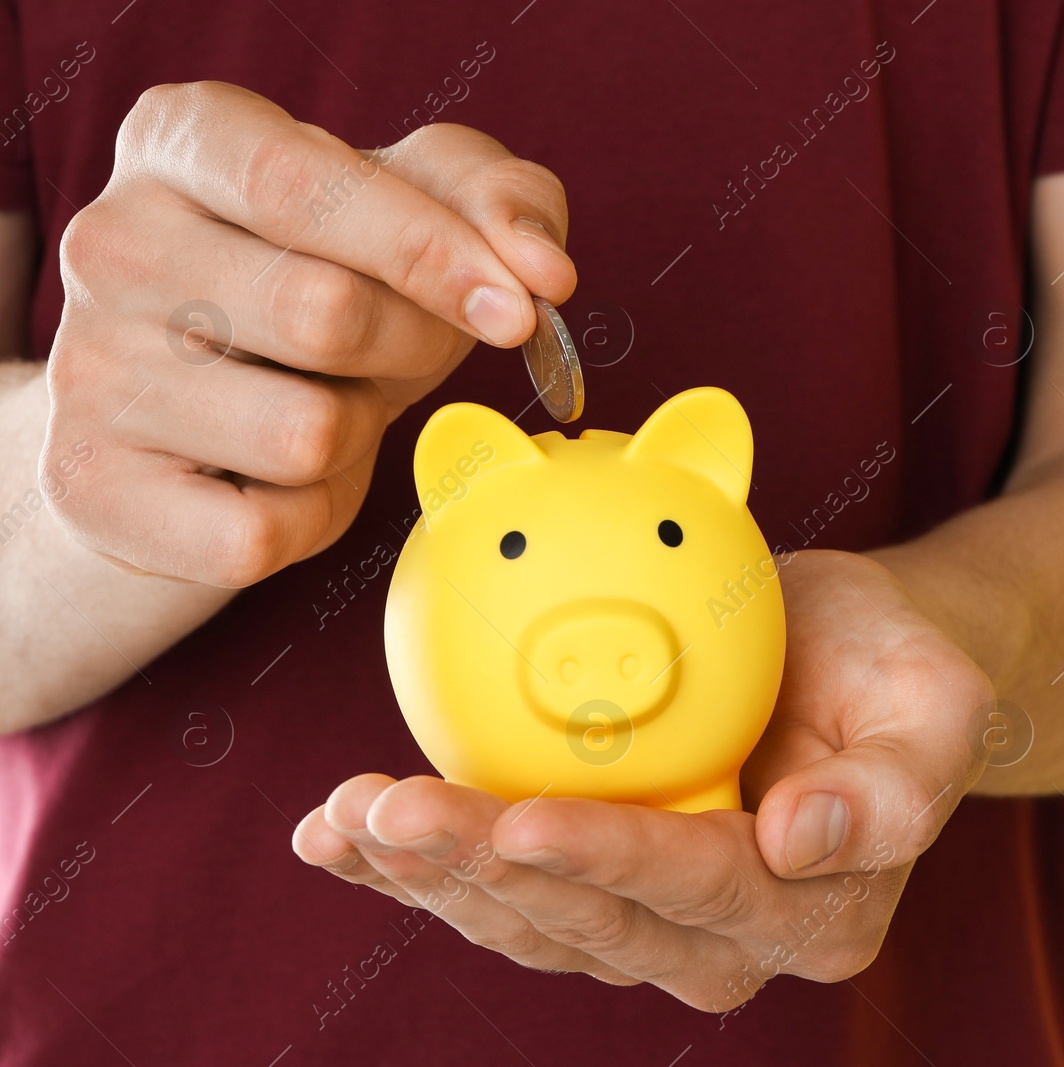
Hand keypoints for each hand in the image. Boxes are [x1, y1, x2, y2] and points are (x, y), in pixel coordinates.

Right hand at [42, 81, 574, 585]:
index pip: (305, 186)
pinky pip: (262, 532)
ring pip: (302, 434)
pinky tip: (280, 478)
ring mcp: (87, 369)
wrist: (200, 418)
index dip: (429, 251)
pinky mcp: (95, 488)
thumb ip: (501, 201)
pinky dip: (312, 517)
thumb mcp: (422, 209)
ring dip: (356, 436)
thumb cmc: (328, 287)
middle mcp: (111, 241)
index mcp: (186, 140)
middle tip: (399, 351)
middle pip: (323, 314)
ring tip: (319, 403)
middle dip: (410, 349)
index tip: (519, 307)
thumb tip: (544, 270)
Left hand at [293, 550, 994, 1009]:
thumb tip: (801, 839)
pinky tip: (335, 837)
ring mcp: (649, 924)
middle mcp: (723, 941)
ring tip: (346, 818)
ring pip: (525, 919)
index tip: (522, 818)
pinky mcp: (591, 887)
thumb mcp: (935, 702)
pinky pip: (496, 887)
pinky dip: (414, 865)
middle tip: (389, 808)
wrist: (848, 663)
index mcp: (810, 909)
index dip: (610, 862)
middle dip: (480, 872)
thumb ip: (896, 783)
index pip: (700, 889)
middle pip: (589, 918)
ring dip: (426, 876)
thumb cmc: (894, 670)